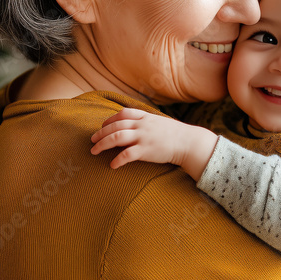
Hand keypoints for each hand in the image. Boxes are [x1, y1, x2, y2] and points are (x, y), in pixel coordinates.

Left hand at [90, 108, 217, 180]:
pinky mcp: (146, 150)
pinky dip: (117, 160)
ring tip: (94, 151)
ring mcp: (143, 137)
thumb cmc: (175, 134)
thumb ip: (146, 123)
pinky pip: (127, 155)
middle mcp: (142, 125)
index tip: (102, 126)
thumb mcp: (159, 123)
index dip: (109, 120)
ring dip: (102, 144)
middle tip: (91, 140)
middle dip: (100, 133)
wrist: (189, 142)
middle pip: (115, 126)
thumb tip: (134, 127)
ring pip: (117, 138)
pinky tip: (112, 165)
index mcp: (145, 117)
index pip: (122, 114)